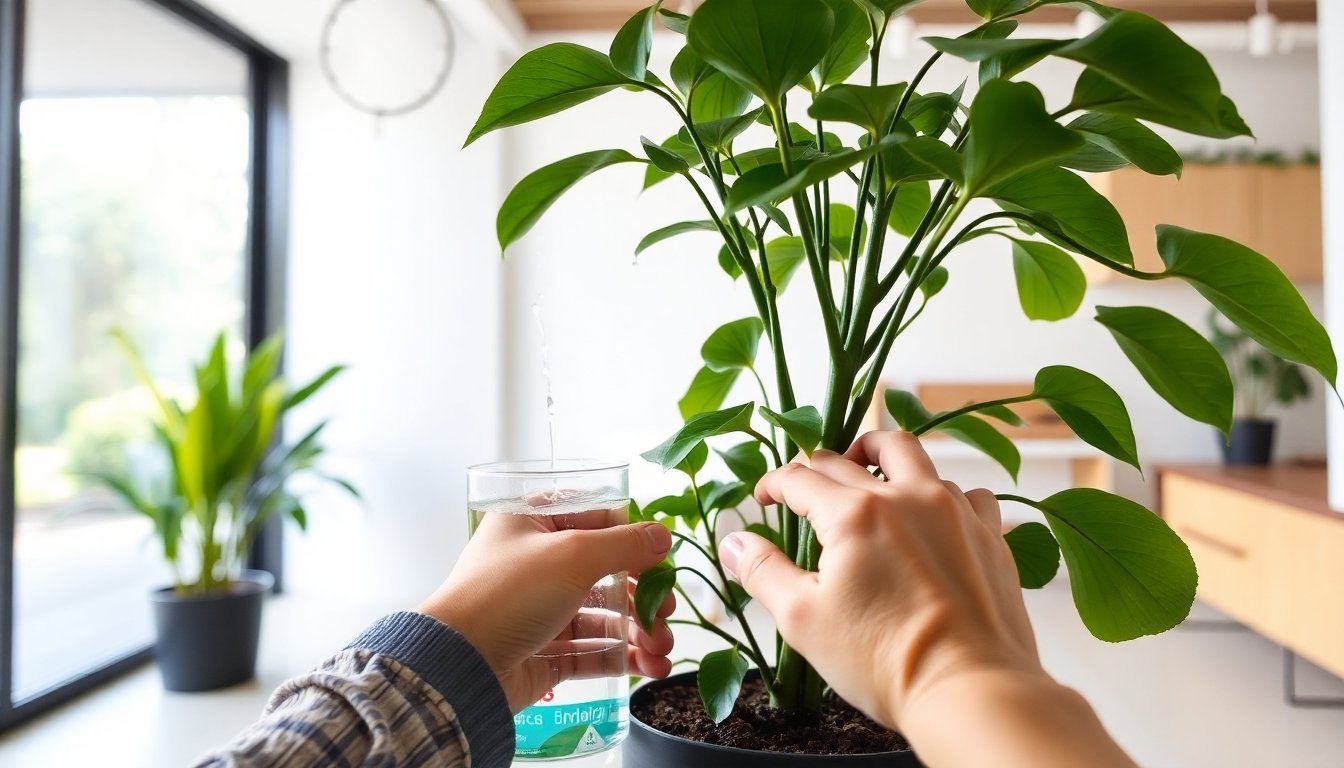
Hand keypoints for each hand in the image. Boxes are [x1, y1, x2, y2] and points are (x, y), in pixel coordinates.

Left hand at [418, 507, 674, 710]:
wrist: (460, 665)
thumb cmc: (507, 595)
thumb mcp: (572, 555)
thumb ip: (624, 544)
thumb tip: (662, 535)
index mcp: (534, 523)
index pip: (597, 520)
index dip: (633, 540)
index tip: (661, 562)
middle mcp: (537, 563)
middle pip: (606, 573)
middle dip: (643, 596)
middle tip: (666, 615)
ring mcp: (540, 609)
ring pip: (602, 616)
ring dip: (638, 631)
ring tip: (662, 651)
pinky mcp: (543, 651)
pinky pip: (591, 650)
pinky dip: (621, 657)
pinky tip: (648, 667)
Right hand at [718, 431, 1041, 729]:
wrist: (970, 691)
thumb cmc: (883, 661)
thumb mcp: (803, 620)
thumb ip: (763, 571)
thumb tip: (732, 542)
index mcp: (854, 514)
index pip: (800, 477)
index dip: (774, 483)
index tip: (764, 497)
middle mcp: (906, 497)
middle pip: (851, 456)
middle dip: (818, 464)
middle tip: (805, 484)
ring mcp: (954, 511)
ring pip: (913, 454)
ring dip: (881, 458)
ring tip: (867, 474)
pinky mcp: (988, 534)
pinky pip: (967, 492)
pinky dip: (942, 492)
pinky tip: (934, 514)